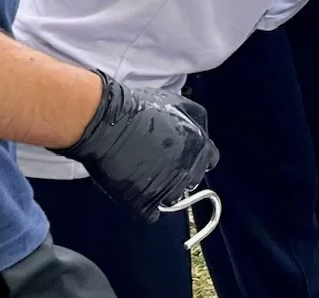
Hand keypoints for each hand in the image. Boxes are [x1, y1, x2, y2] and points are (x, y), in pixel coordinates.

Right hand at [60, 72, 217, 222]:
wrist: (107, 125)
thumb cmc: (140, 108)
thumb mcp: (179, 103)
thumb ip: (196, 119)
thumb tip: (201, 131)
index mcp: (198, 146)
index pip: (210, 160)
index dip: (197, 158)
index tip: (185, 157)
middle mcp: (187, 170)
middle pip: (193, 179)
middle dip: (181, 173)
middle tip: (161, 165)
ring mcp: (166, 189)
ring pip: (173, 198)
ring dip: (164, 190)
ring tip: (145, 177)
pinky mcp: (143, 203)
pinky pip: (151, 214)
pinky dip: (145, 207)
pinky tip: (136, 195)